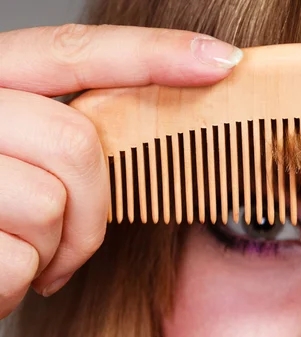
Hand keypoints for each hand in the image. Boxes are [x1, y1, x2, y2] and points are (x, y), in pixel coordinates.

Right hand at [0, 23, 241, 318]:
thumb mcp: (14, 154)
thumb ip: (59, 133)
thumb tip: (143, 139)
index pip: (73, 51)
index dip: (153, 53)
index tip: (221, 60)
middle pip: (75, 142)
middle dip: (94, 203)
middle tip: (73, 234)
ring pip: (51, 204)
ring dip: (56, 247)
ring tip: (28, 253)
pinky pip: (21, 260)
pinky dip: (25, 280)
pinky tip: (4, 274)